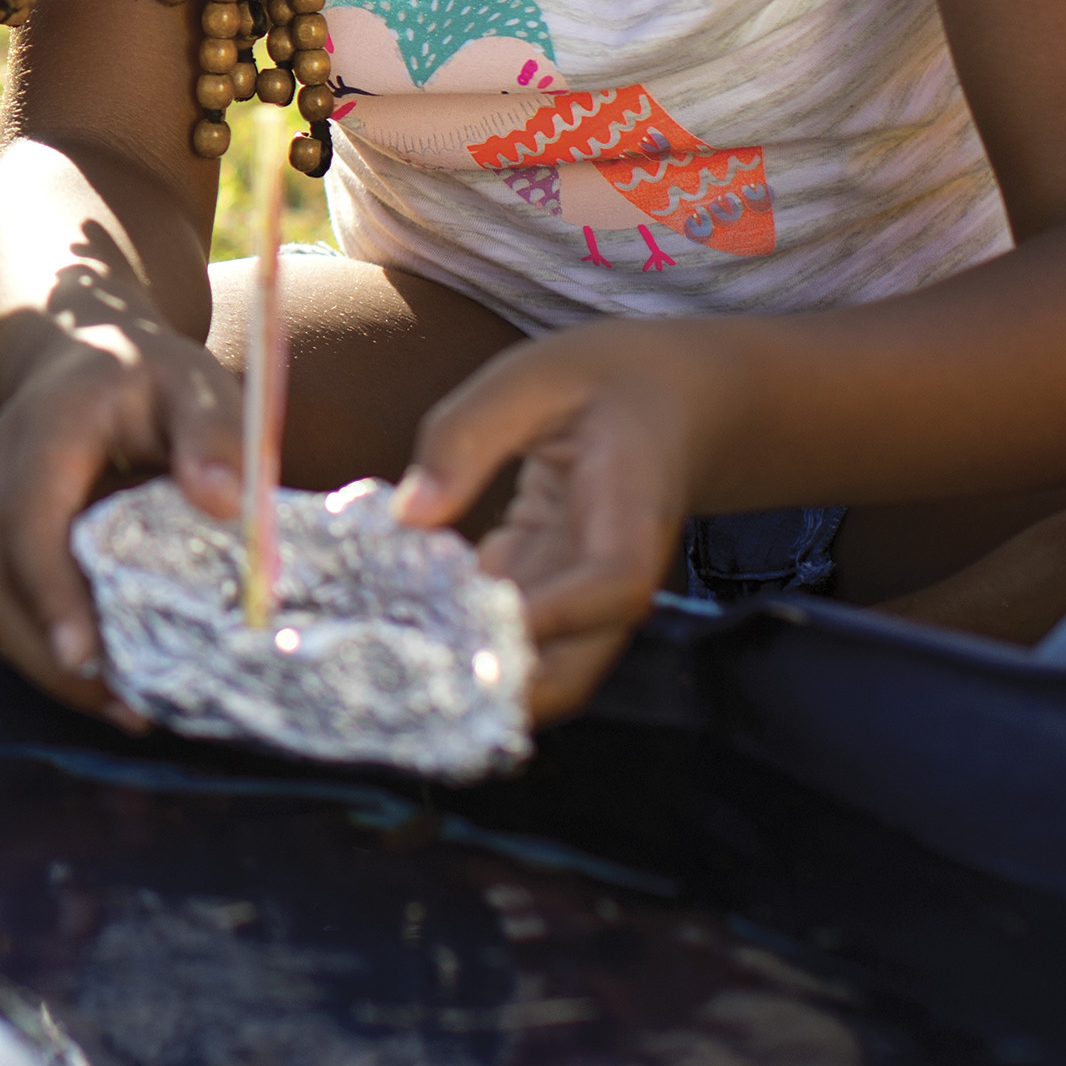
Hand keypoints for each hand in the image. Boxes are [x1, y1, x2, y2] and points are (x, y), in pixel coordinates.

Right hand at [0, 319, 249, 715]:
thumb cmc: (149, 370)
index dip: (51, 590)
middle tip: (129, 709)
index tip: (87, 656)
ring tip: (126, 709)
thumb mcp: (196, 380)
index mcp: (46, 426)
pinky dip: (46, 647)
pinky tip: (105, 678)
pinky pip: (4, 599)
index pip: (29, 515)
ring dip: (46, 664)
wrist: (80, 344)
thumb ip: (214, 433)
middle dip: (50, 654)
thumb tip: (224, 504)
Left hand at [394, 323, 717, 719]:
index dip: (546, 616)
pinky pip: (511, 629)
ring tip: (387, 645)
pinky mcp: (555, 588)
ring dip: (470, 665)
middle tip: (402, 667)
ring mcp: (585, 593)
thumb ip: (469, 435)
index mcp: (630, 515)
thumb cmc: (609, 379)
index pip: (609, 588)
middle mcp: (616, 577)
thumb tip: (408, 514)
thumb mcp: (535, 378)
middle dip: (495, 686)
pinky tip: (402, 611)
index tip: (470, 621)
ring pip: (537, 666)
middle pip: (573, 670)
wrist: (678, 399)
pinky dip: (463, 630)